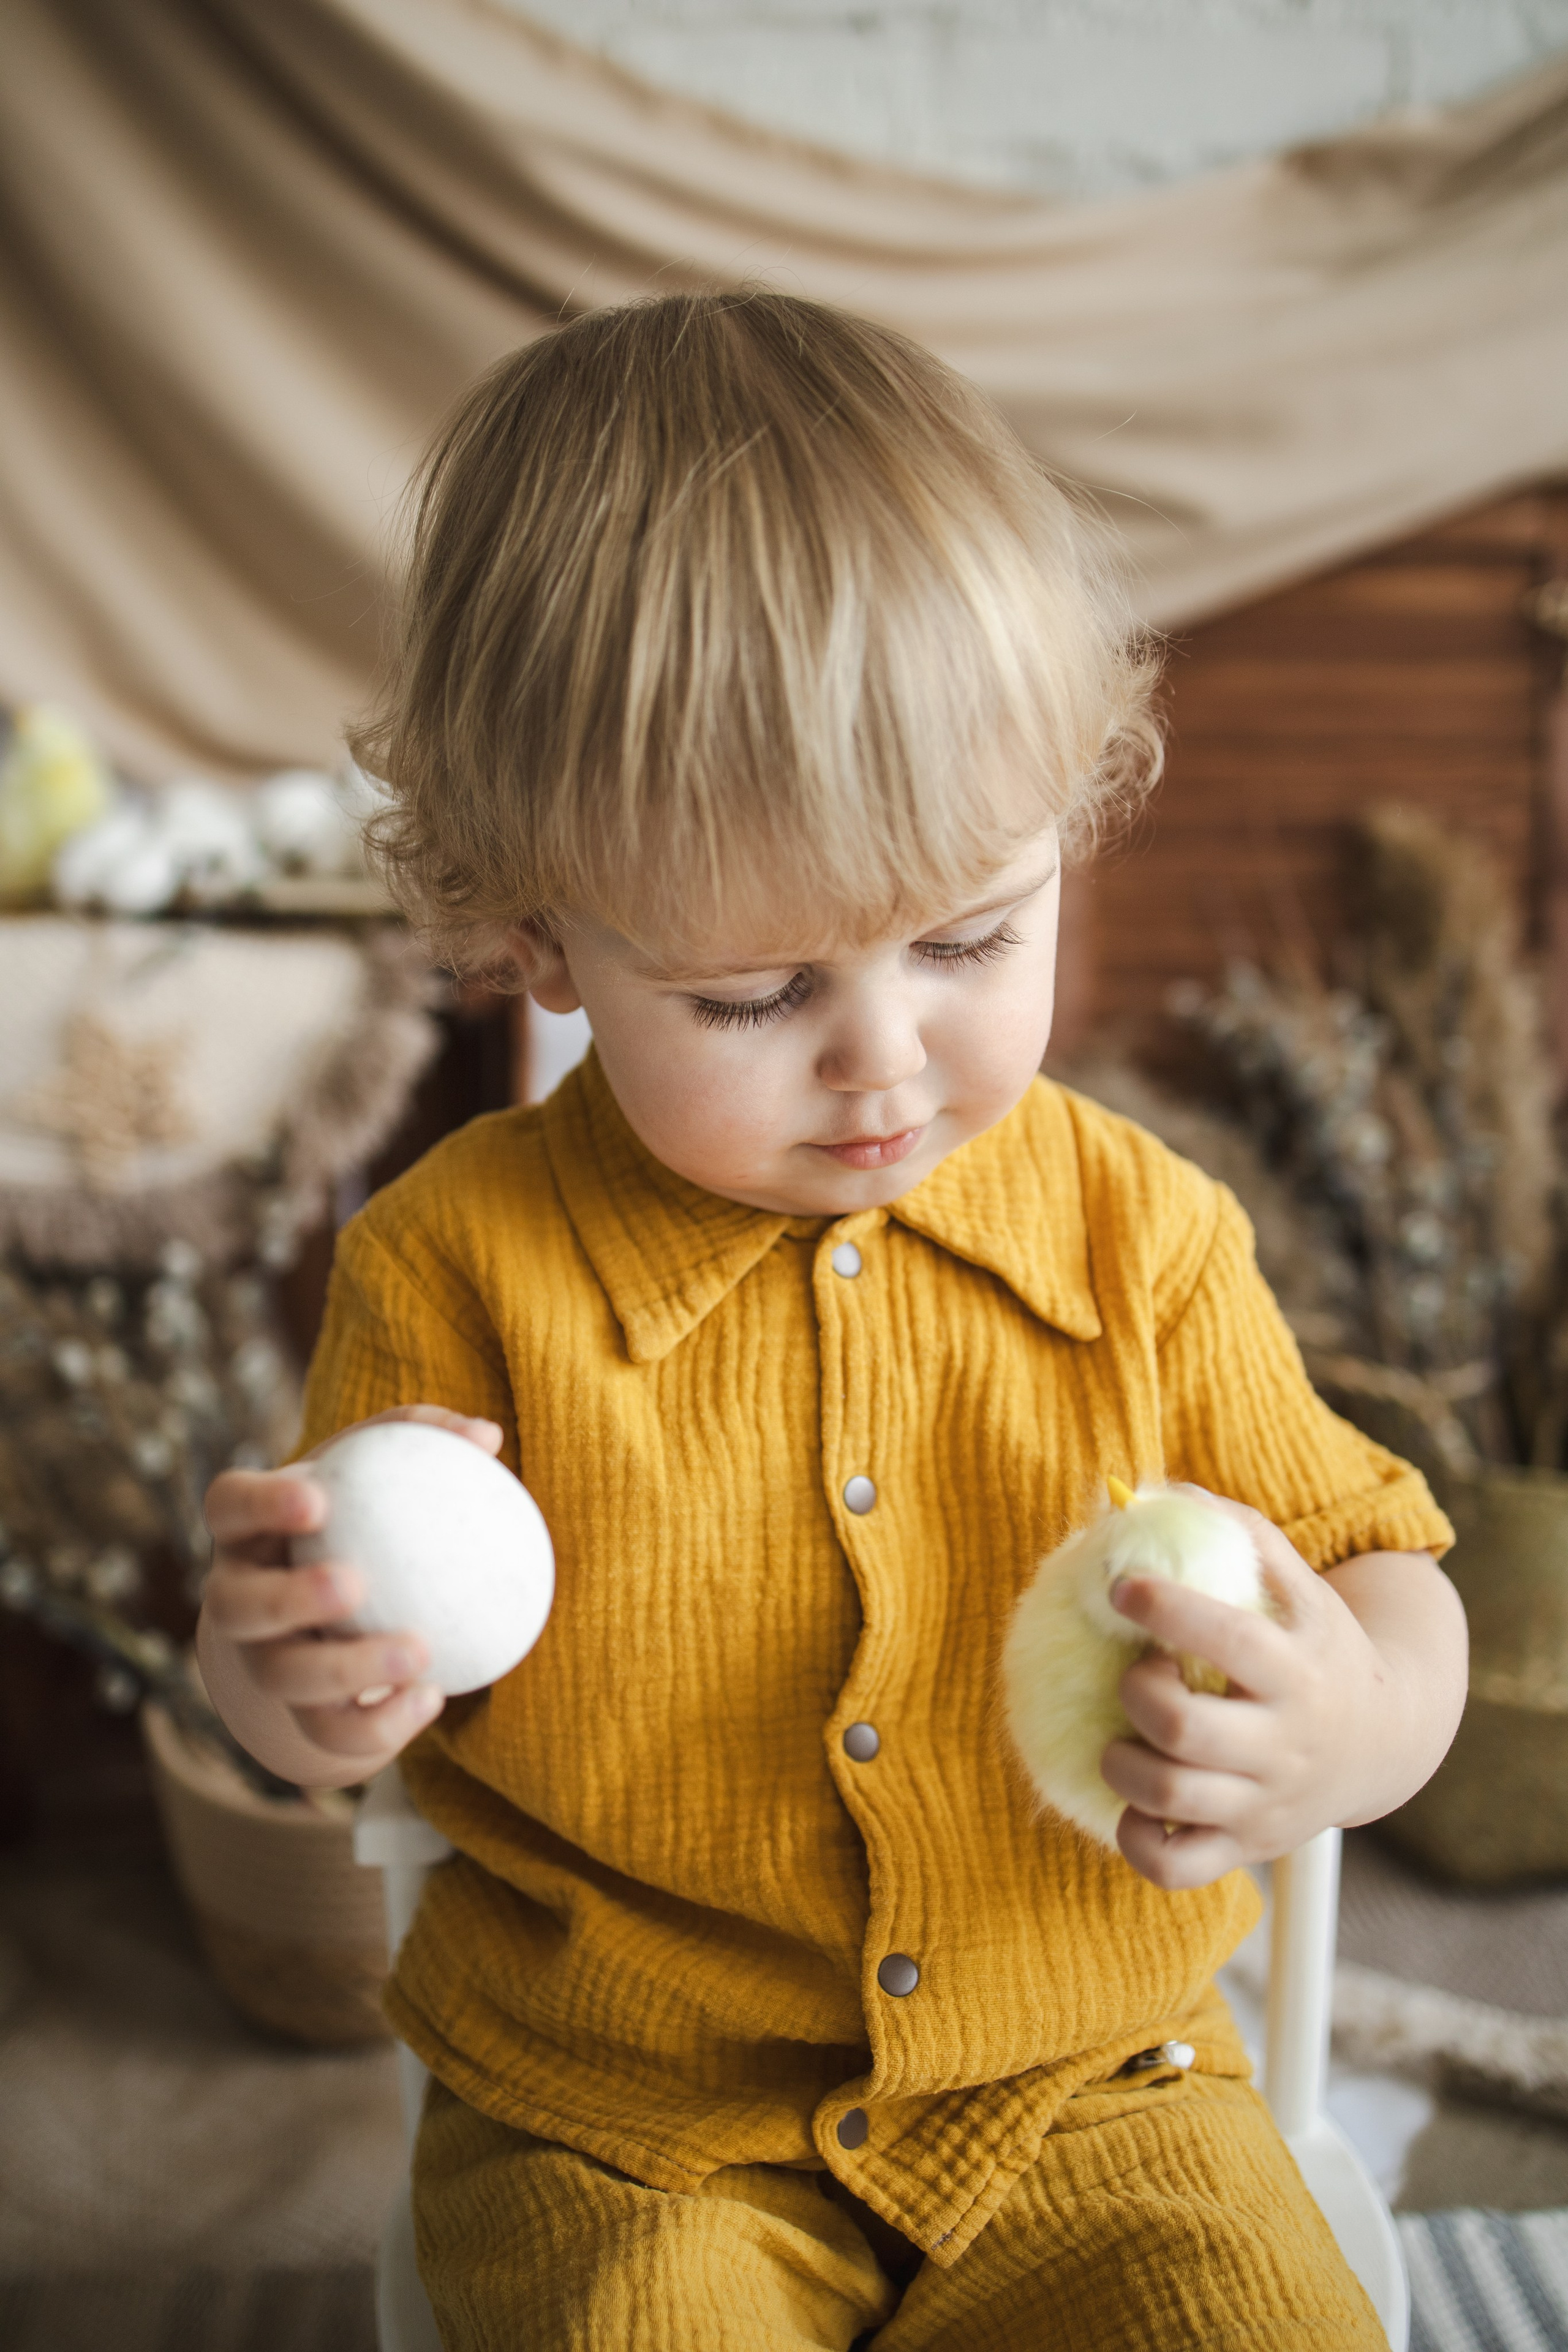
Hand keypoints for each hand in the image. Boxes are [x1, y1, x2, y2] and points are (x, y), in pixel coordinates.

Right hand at [198, 1404, 502, 1777]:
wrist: (337, 1611)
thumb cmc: (361, 1518)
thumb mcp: (380, 1471)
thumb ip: (425, 1439)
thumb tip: (488, 1435)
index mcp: (250, 1528)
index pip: (228, 1504)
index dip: (259, 1503)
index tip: (316, 1500)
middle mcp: (240, 1598)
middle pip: (236, 1607)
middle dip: (287, 1599)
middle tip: (352, 1585)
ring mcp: (264, 1661)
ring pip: (282, 1677)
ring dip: (347, 1670)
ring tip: (419, 1652)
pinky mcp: (299, 1715)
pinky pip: (329, 1733)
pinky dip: (380, 1725)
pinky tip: (432, 1696)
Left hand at [1099, 1487, 1463, 1890]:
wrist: (1384, 1740)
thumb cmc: (1314, 1645)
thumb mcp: (1297, 1584)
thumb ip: (1234, 1532)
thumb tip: (1149, 1490)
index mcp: (1298, 1669)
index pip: (1230, 1640)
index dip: (1168, 1610)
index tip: (1123, 1587)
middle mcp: (1284, 1744)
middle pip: (1186, 1729)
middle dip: (1137, 1693)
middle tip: (1137, 1671)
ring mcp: (1265, 1804)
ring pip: (1170, 1796)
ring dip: (1121, 1760)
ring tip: (1124, 1732)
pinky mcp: (1246, 1848)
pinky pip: (1174, 1865)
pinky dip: (1135, 1837)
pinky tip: (1135, 1798)